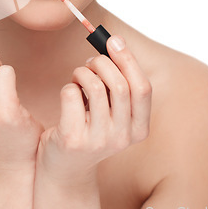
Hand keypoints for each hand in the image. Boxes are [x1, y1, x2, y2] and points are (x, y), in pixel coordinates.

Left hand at [36, 35, 151, 181]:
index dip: (129, 60)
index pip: (143, 88)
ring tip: (77, 77)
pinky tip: (68, 94)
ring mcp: (98, 140)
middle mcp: (123, 138)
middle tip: (90, 61)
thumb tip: (116, 42)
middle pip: (120, 85)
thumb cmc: (89, 128)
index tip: (114, 41)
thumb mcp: (112, 111)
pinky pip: (71, 94)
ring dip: (82, 72)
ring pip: (95, 86)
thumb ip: (118, 82)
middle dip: (102, 62)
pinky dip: (68, 86)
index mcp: (138, 129)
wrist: (64, 168)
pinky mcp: (73, 138)